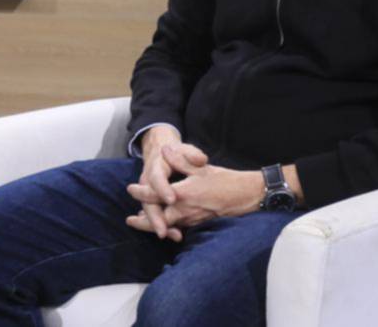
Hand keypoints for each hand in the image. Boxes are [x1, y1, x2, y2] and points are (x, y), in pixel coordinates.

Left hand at [126, 145, 262, 241]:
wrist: (247, 195)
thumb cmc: (224, 180)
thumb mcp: (201, 167)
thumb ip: (180, 160)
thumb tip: (165, 150)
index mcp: (184, 193)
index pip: (156, 195)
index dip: (141, 192)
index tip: (130, 189)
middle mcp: (186, 209)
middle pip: (159, 219)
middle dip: (143, 221)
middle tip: (130, 220)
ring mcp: (194, 219)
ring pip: (169, 225)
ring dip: (154, 225)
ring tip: (141, 224)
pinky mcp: (200, 223)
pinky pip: (180, 227)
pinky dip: (169, 227)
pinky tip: (164, 226)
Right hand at [132, 126, 186, 240]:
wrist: (161, 152)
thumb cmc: (176, 153)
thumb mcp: (185, 150)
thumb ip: (192, 155)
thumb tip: (201, 159)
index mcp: (155, 168)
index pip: (157, 179)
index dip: (162, 189)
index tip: (172, 199)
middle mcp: (148, 183)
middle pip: (148, 202)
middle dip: (155, 218)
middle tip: (163, 231)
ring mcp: (149, 195)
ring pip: (151, 212)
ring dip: (160, 225)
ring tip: (174, 236)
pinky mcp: (155, 202)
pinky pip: (157, 215)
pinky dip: (164, 226)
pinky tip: (177, 236)